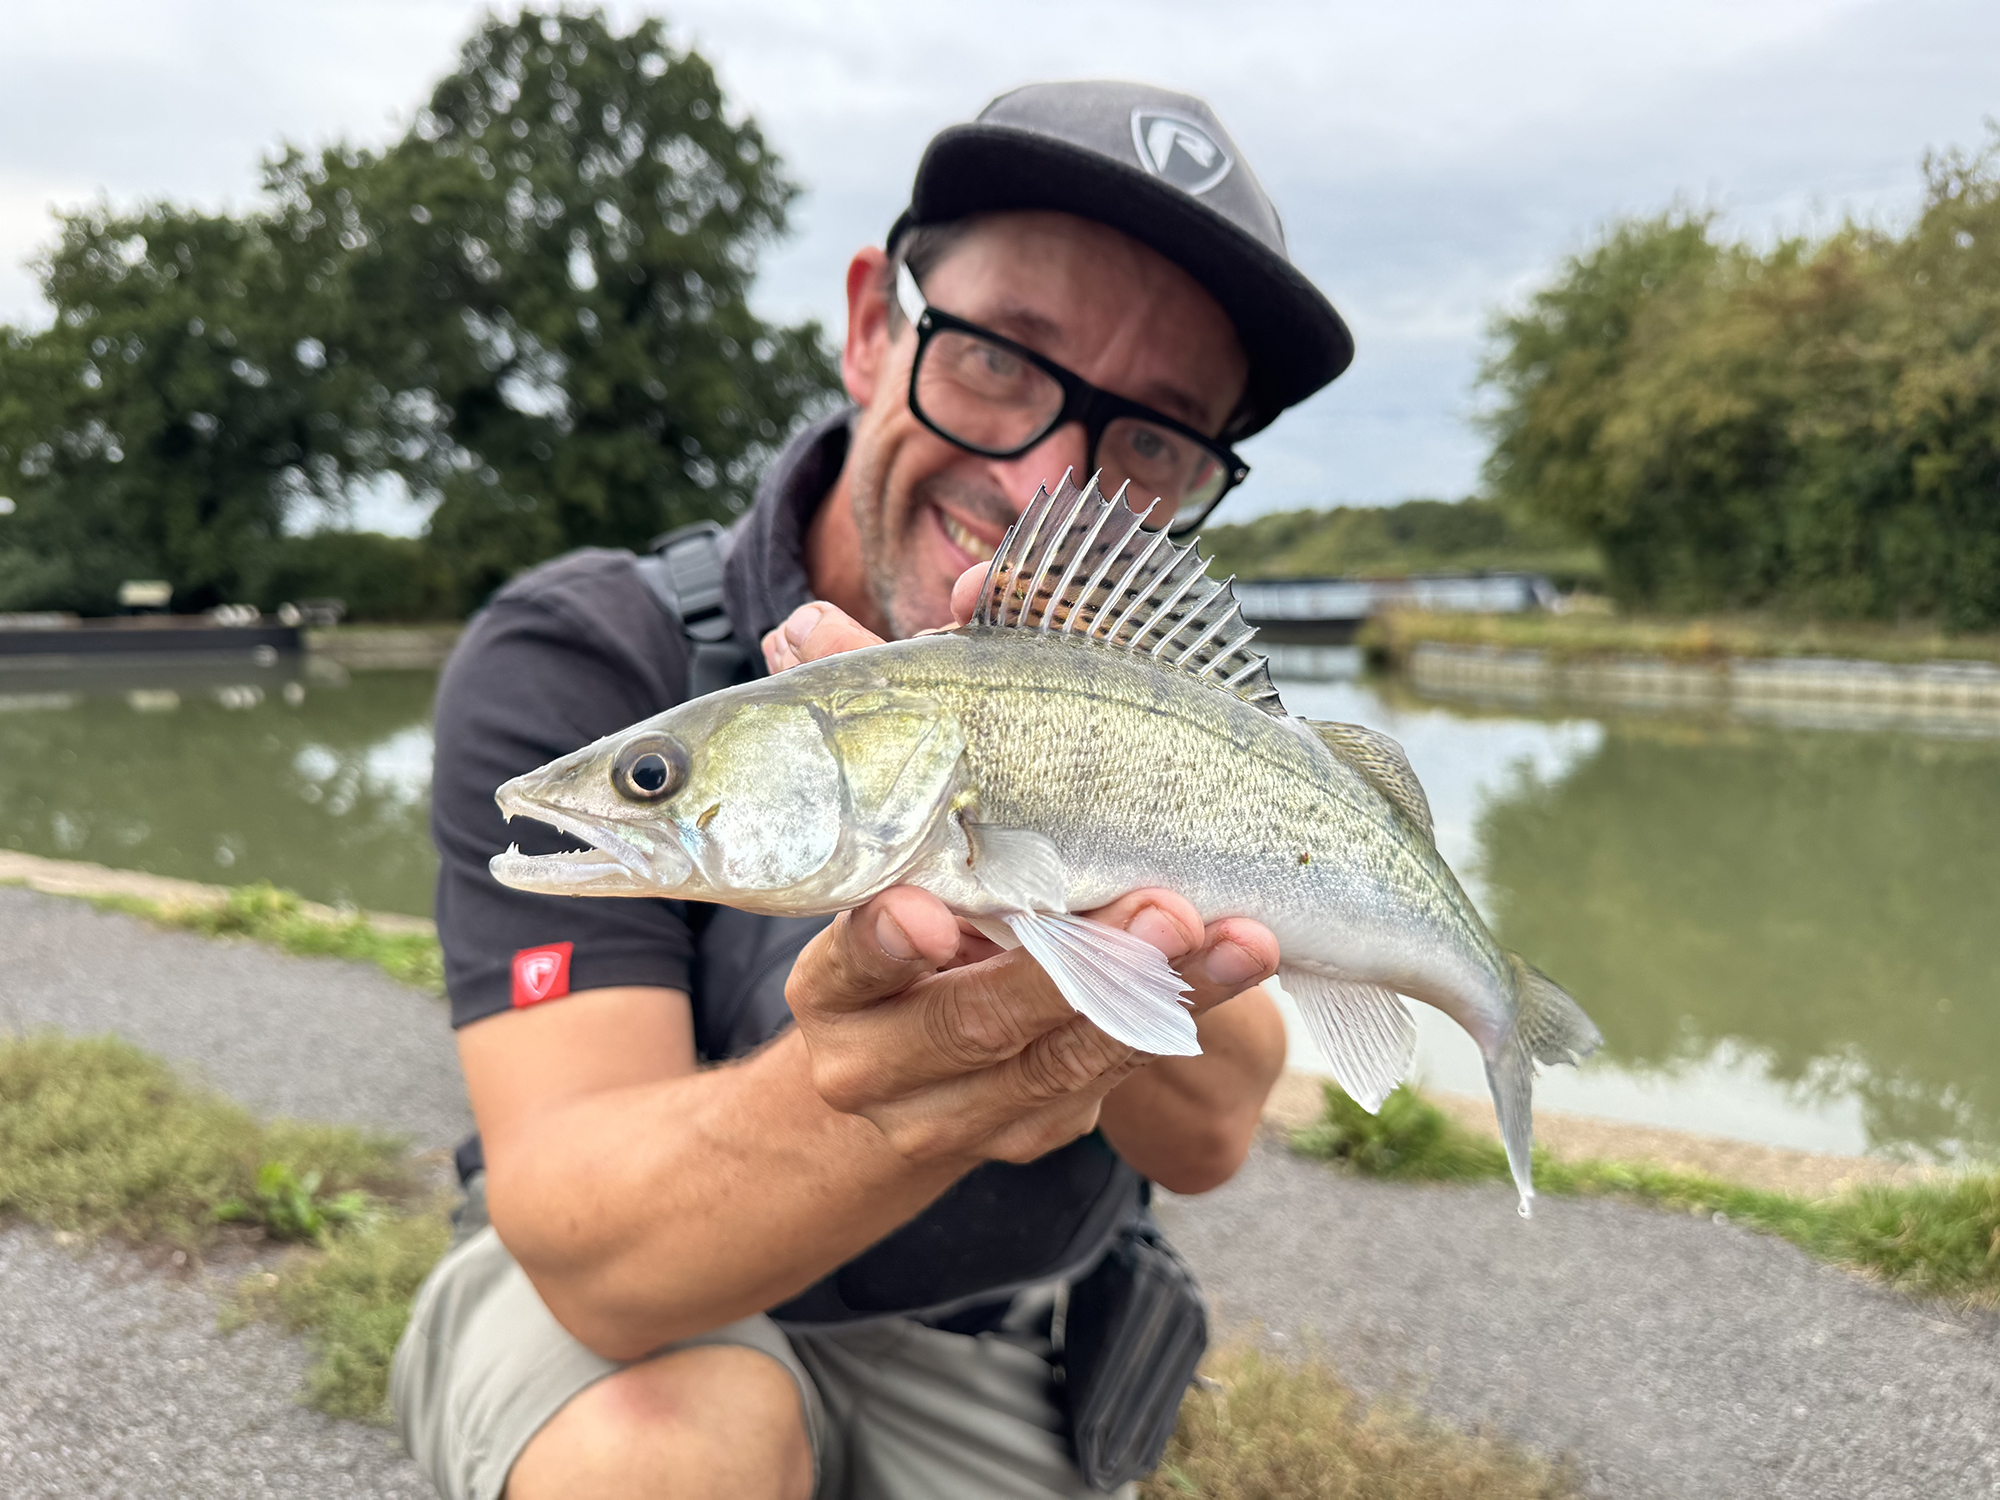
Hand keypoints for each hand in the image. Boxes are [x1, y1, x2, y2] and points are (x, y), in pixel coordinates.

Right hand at [763, 568, 1280, 1164]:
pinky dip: (1172, 1024)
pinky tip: (1230, 971)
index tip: (929, 912)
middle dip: (1077, 966)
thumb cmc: (907, 905)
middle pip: (972, 1021)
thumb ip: (863, 722)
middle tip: (1164, 907)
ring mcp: (949, 1114)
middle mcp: (870, 1059)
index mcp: (829, 978)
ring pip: (1058, 1063)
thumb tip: (812, 623)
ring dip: (1162, 994)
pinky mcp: (1024, 1133)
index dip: (883, 942)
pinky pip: (1105, 1086)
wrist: (909, 1069)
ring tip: (1238, 935)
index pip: (846, 959)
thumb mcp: (885, 829)